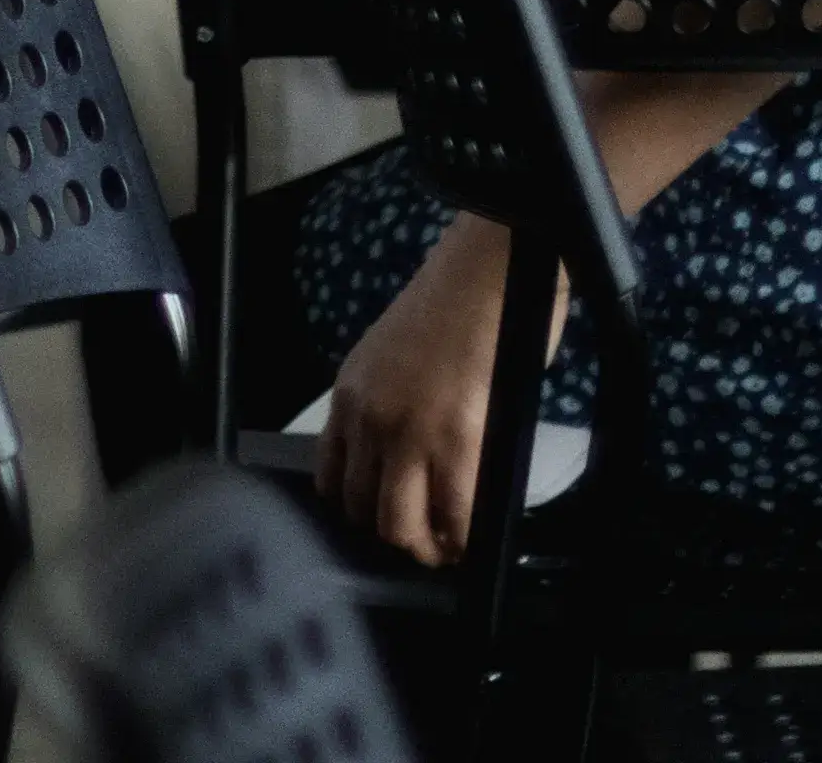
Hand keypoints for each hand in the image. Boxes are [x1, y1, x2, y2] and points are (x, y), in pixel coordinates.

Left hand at [316, 212, 544, 568]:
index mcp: (348, 396)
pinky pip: (455, 516)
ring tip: (446, 552)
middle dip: (393, 537)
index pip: (332, 477)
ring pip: (400, 525)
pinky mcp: (459, 442)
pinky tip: (474, 543)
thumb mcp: (390, 357)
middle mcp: (368, 419)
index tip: (384, 520)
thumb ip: (387, 405)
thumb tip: (404, 456)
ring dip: (424, 548)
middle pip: (362, 509)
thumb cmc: (453, 306)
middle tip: (422, 545)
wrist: (489, 270)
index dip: (358, 511)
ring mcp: (410, 434)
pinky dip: (463, 541)